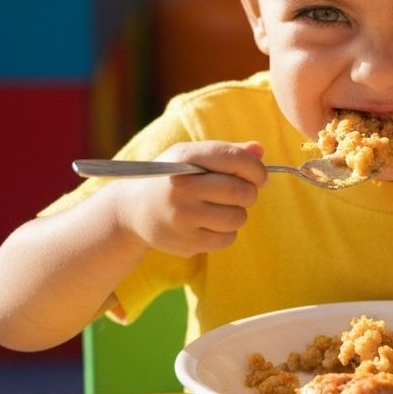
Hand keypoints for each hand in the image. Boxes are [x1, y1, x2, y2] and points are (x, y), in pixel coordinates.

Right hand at [109, 141, 267, 257]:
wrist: (133, 210)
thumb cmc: (173, 178)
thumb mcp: (193, 157)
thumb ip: (228, 152)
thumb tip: (259, 151)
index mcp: (185, 157)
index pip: (234, 159)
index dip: (256, 169)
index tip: (259, 176)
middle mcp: (182, 186)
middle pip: (241, 191)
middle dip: (249, 193)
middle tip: (241, 194)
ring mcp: (182, 216)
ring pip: (238, 217)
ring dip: (238, 214)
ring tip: (222, 209)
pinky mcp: (185, 242)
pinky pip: (227, 238)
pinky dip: (226, 232)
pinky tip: (211, 224)